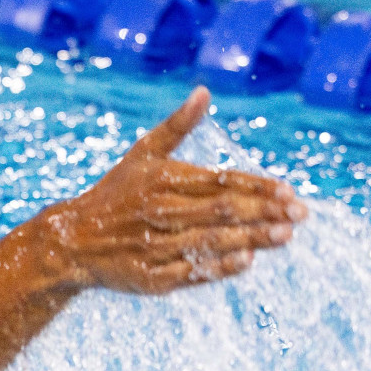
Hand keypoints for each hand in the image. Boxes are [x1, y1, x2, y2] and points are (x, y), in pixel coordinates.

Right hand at [37, 87, 307, 294]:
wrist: (70, 242)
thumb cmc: (114, 194)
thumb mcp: (141, 155)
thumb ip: (177, 126)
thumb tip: (204, 93)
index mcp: (160, 179)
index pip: (219, 181)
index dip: (257, 187)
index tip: (289, 191)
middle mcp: (157, 212)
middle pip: (221, 211)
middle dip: (264, 212)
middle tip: (299, 215)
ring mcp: (152, 247)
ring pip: (210, 241)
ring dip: (251, 238)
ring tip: (285, 236)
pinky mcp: (148, 277)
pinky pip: (190, 272)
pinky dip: (218, 267)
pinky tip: (246, 260)